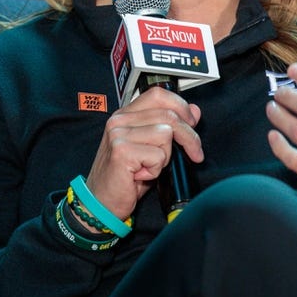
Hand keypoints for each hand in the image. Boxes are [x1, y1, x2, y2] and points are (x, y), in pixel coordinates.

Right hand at [84, 86, 202, 223]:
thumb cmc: (125, 178)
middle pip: (168, 115)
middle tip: (194, 154)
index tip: (192, 124)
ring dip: (165, 157)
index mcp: (126, 115)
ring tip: (150, 166)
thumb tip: (194, 111)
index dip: (181, 107)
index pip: (158, 95)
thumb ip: (170, 127)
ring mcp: (118, 134)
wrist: (101, 202)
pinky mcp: (121, 151)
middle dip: (189, 137)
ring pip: (166, 134)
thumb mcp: (152, 148)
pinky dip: (156, 170)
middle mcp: (119, 120)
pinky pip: (158, 155)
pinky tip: (141, 175)